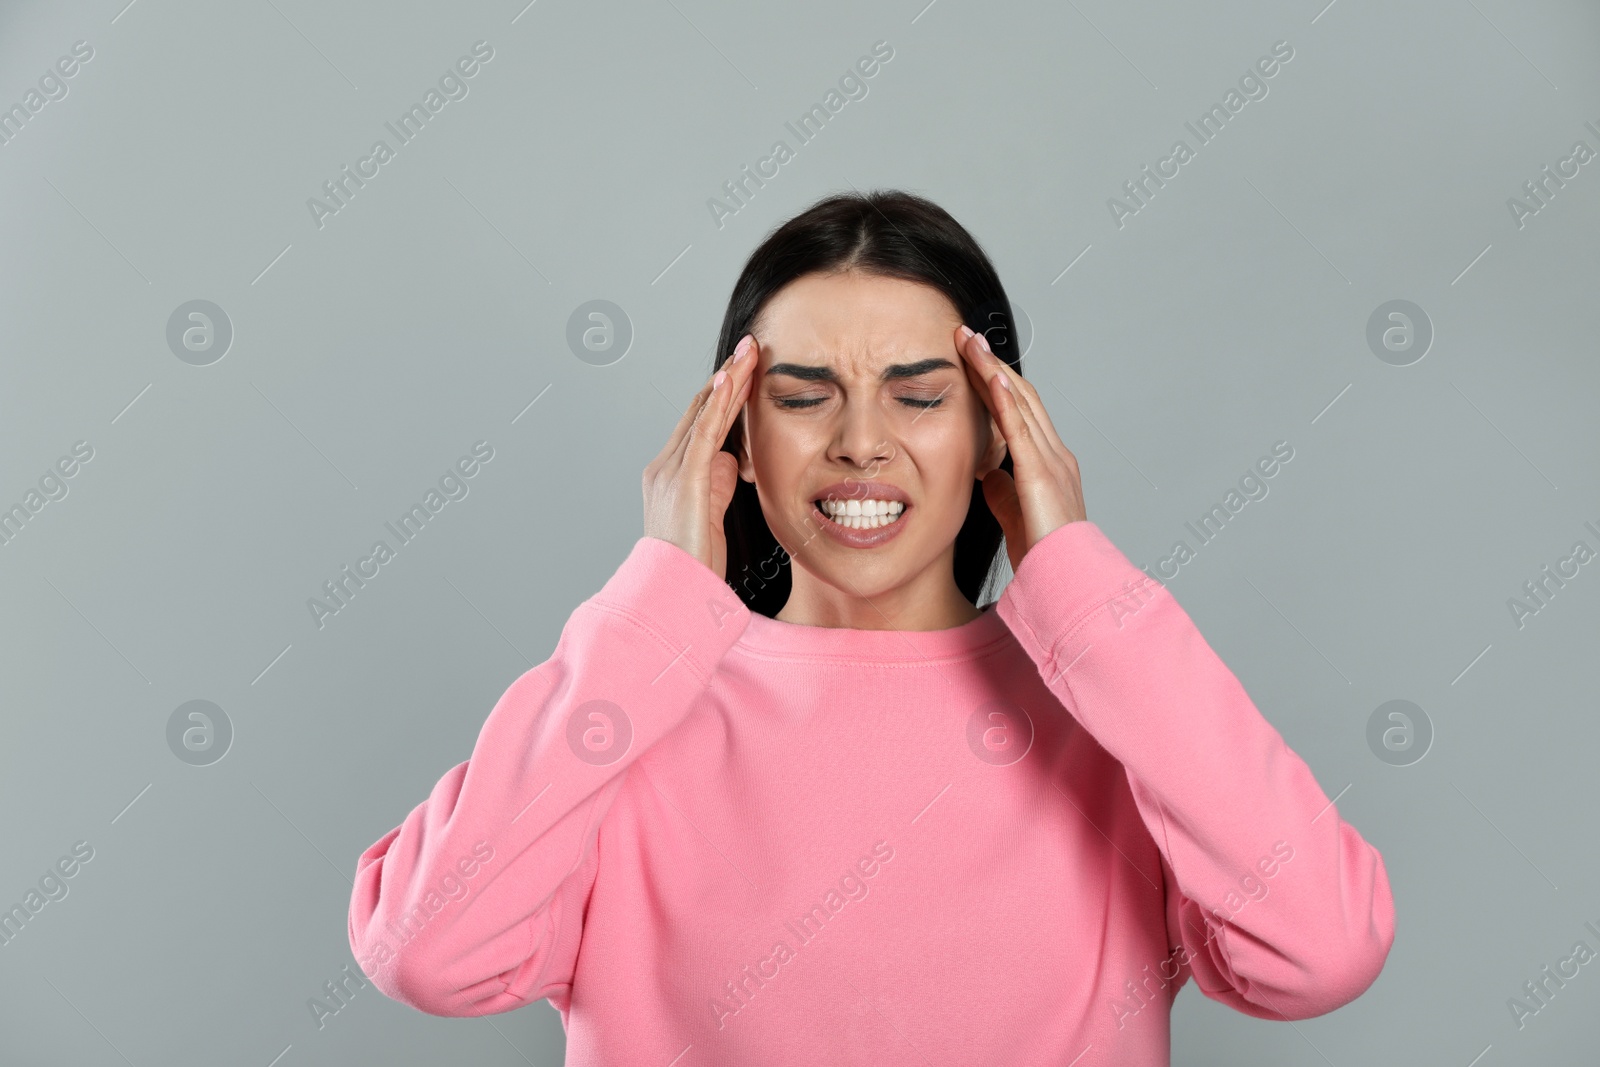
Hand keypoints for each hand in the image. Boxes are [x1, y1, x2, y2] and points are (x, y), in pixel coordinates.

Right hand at [642, 333, 759, 579]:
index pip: (701, 422)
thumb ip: (717, 484)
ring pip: (703, 414)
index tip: (745, 369)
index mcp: (672, 473)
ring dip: (727, 380)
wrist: (672, 591)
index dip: (723, 393)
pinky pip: (702, 434)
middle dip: (727, 376)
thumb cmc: (692, 562)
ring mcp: (671, 471)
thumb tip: (732, 460)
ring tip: (748, 352)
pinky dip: (716, 405)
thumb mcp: (710, 513)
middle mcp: (666, 465)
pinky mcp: (684, 480)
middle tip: (750, 346)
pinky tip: (729, 381)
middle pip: (701, 409)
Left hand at [954, 323, 1086, 574]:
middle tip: (966, 336)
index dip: (997, 382)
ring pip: (1021, 401)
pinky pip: (1021, 428)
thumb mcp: (1013, 512)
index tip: (972, 359)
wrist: (1065, 579)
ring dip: (993, 368)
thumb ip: (1002, 488)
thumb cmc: (1042, 553)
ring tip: (969, 342)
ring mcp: (1051, 460)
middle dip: (992, 363)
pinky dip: (1005, 398)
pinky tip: (989, 375)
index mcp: (1048, 462)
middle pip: (1021, 395)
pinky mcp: (1040, 473)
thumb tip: (984, 470)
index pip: (1020, 410)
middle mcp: (1054, 454)